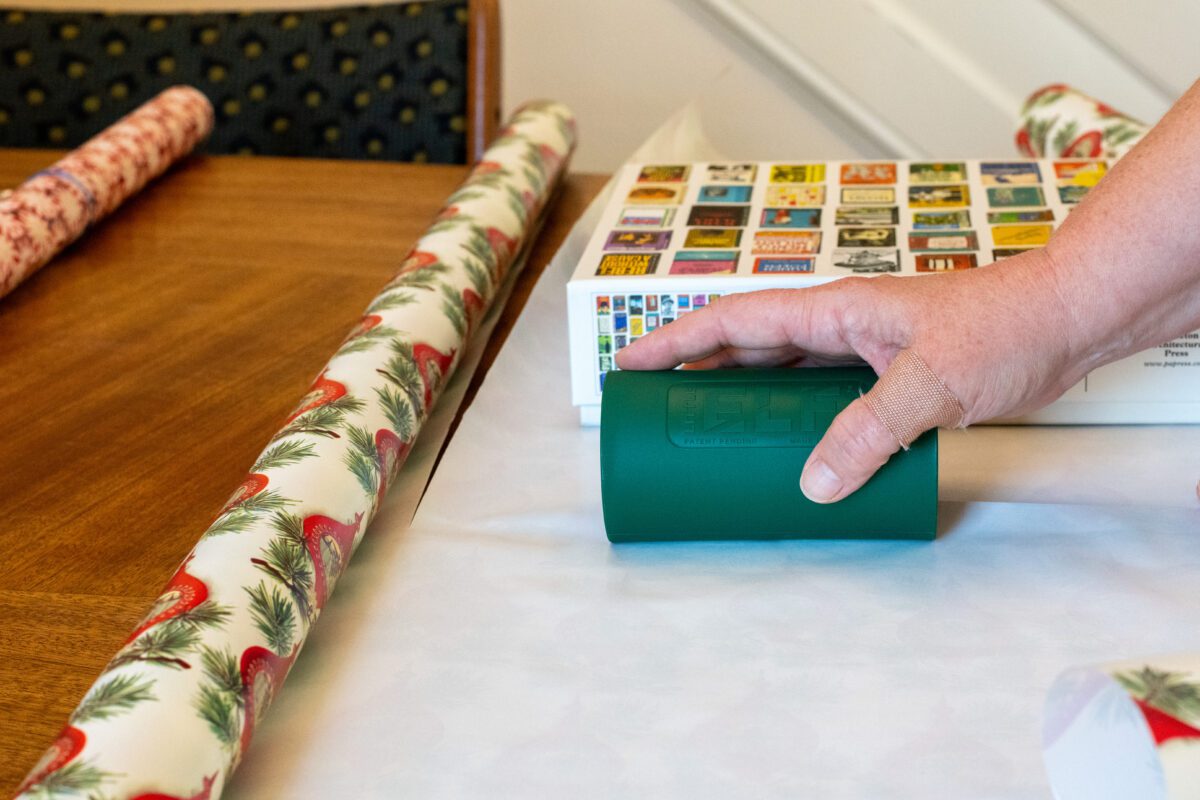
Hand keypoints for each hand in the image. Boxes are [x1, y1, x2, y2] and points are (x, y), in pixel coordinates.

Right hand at [615, 248, 1084, 502]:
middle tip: (652, 408)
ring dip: (739, 398)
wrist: (1065, 321)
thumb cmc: (1002, 327)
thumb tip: (812, 484)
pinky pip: (819, 400)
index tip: (631, 362)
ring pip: (780, 375)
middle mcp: (838, 328)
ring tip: (701, 434)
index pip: (735, 320)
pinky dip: (791, 422)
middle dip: (694, 371)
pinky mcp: (885, 379)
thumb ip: (869, 430)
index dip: (678, 339)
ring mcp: (860, 353)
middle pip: (746, 347)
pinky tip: (785, 451)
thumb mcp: (929, 381)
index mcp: (833, 309)